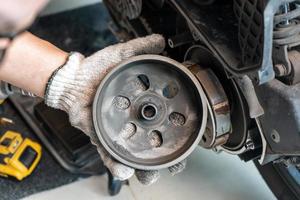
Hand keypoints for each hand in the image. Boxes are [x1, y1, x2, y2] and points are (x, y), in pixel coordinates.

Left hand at [45, 34, 185, 184]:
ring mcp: (116, 132)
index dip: (177, 134)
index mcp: (141, 106)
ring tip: (151, 174)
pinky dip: (116, 164)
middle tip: (173, 165)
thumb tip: (161, 42)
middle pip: (152, 146)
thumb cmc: (98, 69)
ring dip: (144, 168)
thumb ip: (141, 48)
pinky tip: (124, 169)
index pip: (164, 123)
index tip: (187, 142)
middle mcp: (131, 122)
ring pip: (133, 156)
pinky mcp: (100, 137)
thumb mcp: (122, 56)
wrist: (73, 78)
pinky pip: (108, 154)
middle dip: (164, 159)